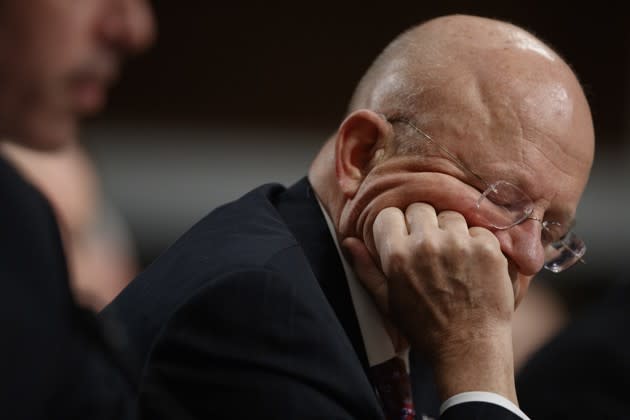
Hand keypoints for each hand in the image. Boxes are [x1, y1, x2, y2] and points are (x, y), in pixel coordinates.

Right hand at [343, 203, 517, 402]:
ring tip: (453, 256)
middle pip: (419, 208)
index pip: (389, 214)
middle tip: (430, 248)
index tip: (402, 238)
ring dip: (450, 230)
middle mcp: (427, 244)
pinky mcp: (487, 248)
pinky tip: (474, 263)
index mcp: (398, 255)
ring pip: (450, 215)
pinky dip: (476, 241)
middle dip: (422, 224)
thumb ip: (365, 268)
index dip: (395, 226)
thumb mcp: (386, 301)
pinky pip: (478, 228)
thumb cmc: (424, 328)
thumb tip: (349, 241)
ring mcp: (459, 244)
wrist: (469, 349)